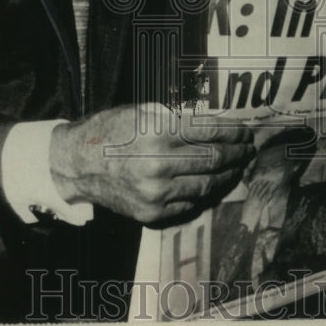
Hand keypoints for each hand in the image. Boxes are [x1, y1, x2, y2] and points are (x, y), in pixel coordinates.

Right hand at [50, 103, 254, 224]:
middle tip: (248, 149)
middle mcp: (159, 164)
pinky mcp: (152, 213)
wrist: (77, 164)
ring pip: (207, 184)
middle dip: (237, 153)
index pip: (210, 131)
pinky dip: (206, 193)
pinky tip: (213, 183)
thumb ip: (178, 119)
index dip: (234, 131)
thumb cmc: (110, 131)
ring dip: (228, 175)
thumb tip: (215, 125)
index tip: (245, 131)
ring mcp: (156, 192)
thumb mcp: (142, 112)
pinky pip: (190, 203)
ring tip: (237, 167)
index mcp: (158, 132)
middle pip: (214, 159)